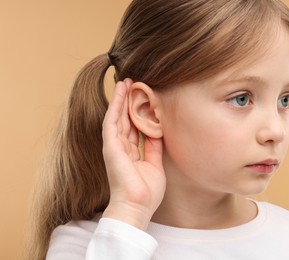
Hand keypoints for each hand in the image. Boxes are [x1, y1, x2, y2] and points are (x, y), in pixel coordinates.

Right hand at [102, 79, 165, 229]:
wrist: (136, 206)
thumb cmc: (146, 192)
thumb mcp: (154, 164)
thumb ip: (154, 147)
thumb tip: (158, 132)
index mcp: (130, 154)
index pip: (133, 128)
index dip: (137, 113)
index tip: (142, 98)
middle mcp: (120, 148)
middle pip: (124, 119)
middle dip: (128, 101)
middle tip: (134, 83)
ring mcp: (114, 146)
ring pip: (117, 116)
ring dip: (120, 98)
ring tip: (125, 81)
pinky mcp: (110, 145)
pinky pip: (112, 121)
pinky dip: (116, 105)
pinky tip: (120, 92)